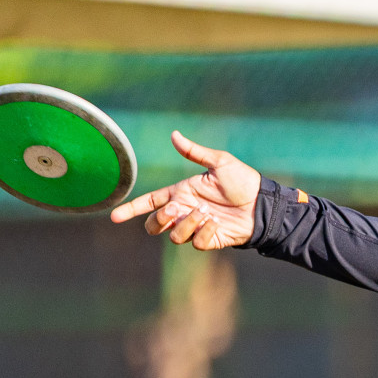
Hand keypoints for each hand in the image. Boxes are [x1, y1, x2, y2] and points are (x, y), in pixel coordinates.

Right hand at [110, 131, 260, 249]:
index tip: (115, 217)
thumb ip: (194, 152)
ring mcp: (196, 227)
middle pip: (155, 225)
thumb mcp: (219, 162)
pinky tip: (217, 223)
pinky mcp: (209, 240)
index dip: (132, 209)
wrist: (262, 204)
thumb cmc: (243, 181)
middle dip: (159, 219)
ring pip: (174, 235)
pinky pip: (196, 242)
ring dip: (186, 223)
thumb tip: (174, 134)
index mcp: (182, 193)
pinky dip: (204, 232)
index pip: (150, 202)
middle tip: (175, 209)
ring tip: (206, 213)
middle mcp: (186, 211)